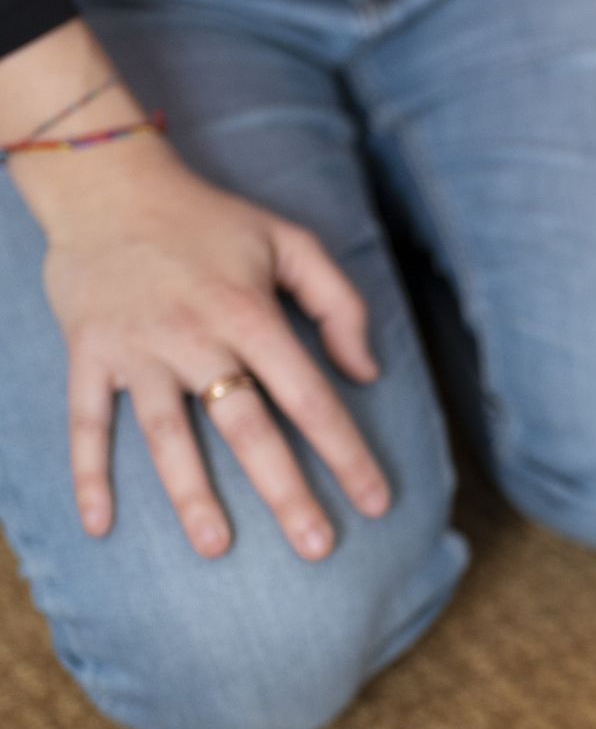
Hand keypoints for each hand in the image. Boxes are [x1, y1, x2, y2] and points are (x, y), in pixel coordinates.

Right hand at [25, 132, 388, 557]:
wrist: (105, 180)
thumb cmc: (210, 219)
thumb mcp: (290, 242)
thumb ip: (339, 304)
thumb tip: (367, 372)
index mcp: (250, 314)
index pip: (310, 397)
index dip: (346, 453)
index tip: (376, 503)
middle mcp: (194, 336)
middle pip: (246, 427)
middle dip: (285, 491)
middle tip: (317, 548)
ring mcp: (137, 349)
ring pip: (165, 434)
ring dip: (190, 493)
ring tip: (217, 547)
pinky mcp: (89, 353)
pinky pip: (86, 422)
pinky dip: (88, 473)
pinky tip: (99, 524)